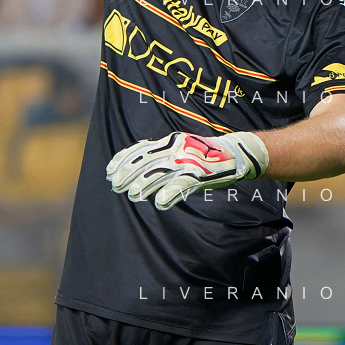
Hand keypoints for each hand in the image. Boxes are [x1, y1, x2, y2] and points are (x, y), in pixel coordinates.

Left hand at [106, 131, 268, 210]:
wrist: (235, 154)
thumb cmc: (204, 154)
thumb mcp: (180, 148)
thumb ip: (162, 155)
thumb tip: (138, 164)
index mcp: (170, 141)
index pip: (140, 149)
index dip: (123, 160)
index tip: (109, 171)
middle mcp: (176, 149)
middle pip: (146, 161)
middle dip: (128, 173)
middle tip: (115, 186)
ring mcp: (188, 161)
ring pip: (160, 172)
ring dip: (143, 185)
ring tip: (132, 195)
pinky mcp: (201, 174)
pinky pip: (182, 184)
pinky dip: (169, 193)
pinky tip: (159, 203)